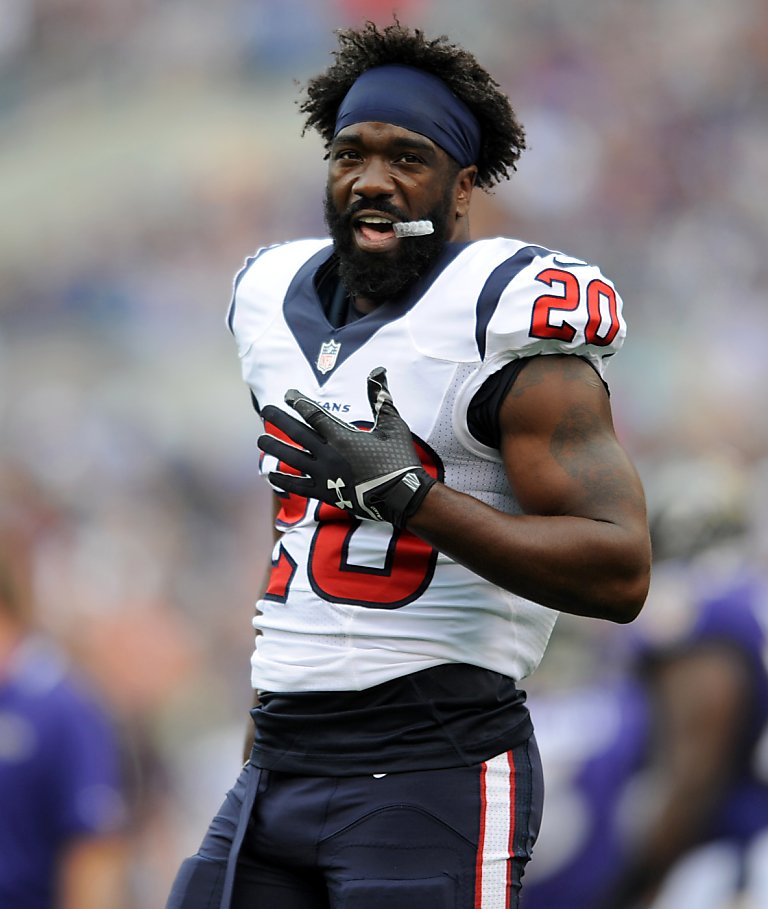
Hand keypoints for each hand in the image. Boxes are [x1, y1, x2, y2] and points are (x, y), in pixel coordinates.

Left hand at [258, 367, 435, 526]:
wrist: (402, 496)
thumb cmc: (399, 459)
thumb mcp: (392, 425)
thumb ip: (380, 398)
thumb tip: (377, 370)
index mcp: (342, 436)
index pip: (314, 414)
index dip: (299, 402)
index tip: (288, 394)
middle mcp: (328, 454)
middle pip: (297, 433)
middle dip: (279, 420)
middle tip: (265, 409)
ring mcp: (324, 475)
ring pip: (292, 458)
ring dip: (275, 448)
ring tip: (261, 440)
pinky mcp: (326, 493)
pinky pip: (299, 486)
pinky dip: (284, 481)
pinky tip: (271, 475)